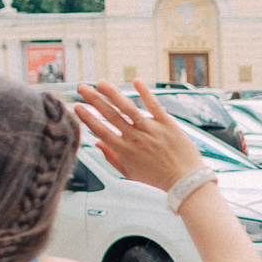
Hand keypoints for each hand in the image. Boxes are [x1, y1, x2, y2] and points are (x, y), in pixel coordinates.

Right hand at [73, 82, 201, 191]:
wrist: (185, 180)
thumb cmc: (157, 177)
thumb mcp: (129, 173)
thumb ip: (111, 158)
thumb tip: (96, 143)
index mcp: (124, 151)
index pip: (100, 131)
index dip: (87, 118)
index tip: (76, 107)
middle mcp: (135, 138)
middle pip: (110, 115)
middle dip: (94, 100)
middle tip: (82, 88)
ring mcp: (151, 130)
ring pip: (128, 108)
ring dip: (113, 93)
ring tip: (101, 83)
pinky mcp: (167, 124)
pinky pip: (154, 106)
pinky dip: (145, 93)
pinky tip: (135, 81)